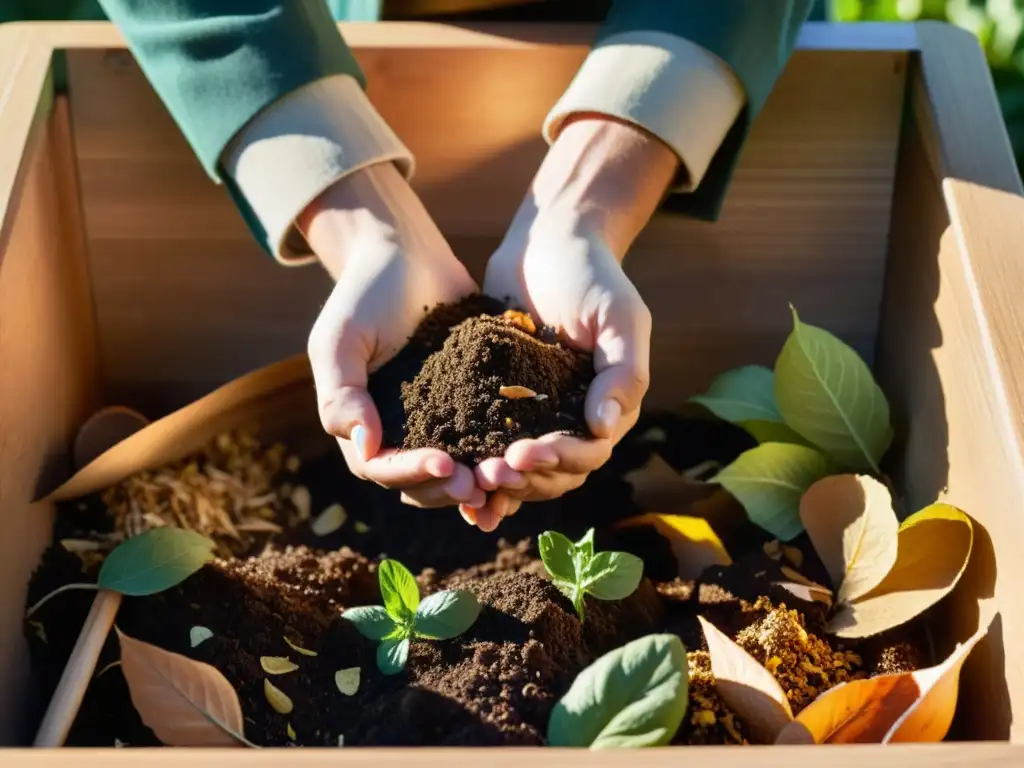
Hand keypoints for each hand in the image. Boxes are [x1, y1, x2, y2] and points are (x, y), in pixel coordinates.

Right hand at [301, 162, 486, 509]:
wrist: (406, 257)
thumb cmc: (363, 295)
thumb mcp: (339, 340)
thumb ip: (341, 394)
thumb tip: (365, 447)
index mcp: (364, 428)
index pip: (383, 468)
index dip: (411, 473)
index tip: (444, 466)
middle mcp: (401, 435)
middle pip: (423, 483)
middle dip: (451, 488)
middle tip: (481, 484)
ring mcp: (440, 423)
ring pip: (459, 470)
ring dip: (481, 480)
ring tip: (507, 476)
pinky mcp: (475, 405)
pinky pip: (489, 438)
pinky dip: (504, 452)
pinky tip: (530, 450)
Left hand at [465, 116, 679, 530]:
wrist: (548, 240)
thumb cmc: (592, 274)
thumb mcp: (619, 317)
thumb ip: (623, 372)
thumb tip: (604, 428)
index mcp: (606, 407)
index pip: (586, 453)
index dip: (556, 460)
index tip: (522, 453)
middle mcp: (572, 419)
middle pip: (553, 473)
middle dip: (523, 479)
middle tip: (489, 472)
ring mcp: (534, 413)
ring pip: (520, 468)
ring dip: (498, 482)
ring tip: (468, 481)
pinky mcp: (497, 401)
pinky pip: (487, 442)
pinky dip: (474, 463)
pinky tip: (450, 472)